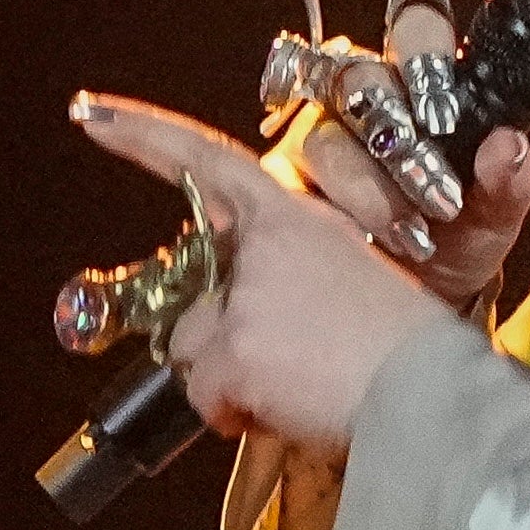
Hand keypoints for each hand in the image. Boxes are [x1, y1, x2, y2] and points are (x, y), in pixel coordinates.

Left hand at [68, 92, 475, 451]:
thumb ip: (293, 277)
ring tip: (301, 390)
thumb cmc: (410, 351)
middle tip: (289, 367)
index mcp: (297, 219)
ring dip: (231, 382)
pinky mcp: (237, 350)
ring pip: (192, 352)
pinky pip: (207, 399)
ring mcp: (246, 297)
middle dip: (222, 345)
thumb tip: (248, 317)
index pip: (209, 161)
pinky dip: (239, 416)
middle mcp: (263, 247)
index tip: (93, 114)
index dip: (145, 136)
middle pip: (196, 301)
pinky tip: (292, 410)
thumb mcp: (358, 280)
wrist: (436, 395)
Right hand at [279, 77, 529, 316]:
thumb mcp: (495, 216)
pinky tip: (365, 244)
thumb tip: (509, 144)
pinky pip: (288, 186)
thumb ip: (510, 181)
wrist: (421, 299)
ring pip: (325, 137)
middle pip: (357, 75)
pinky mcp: (280, 183)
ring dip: (371, 189)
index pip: (413, 25)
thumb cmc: (459, 237)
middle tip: (438, 192)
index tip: (446, 113)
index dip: (423, 52)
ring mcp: (313, 135)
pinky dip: (330, 217)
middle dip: (397, 133)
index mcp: (418, 81)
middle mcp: (358, 94)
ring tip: (412, 235)